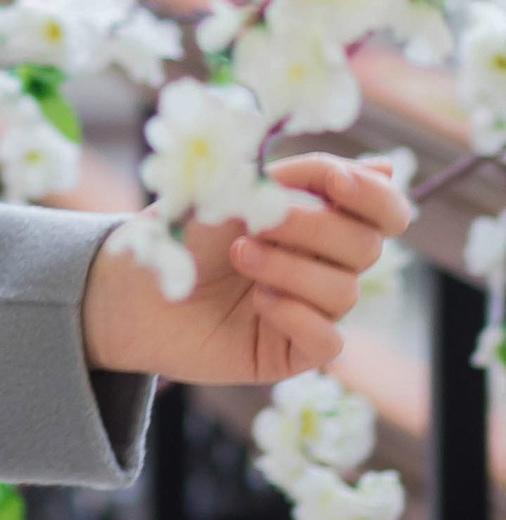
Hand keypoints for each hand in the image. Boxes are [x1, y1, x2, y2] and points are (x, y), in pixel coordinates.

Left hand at [80, 154, 411, 385]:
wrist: (131, 285)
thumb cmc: (183, 230)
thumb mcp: (237, 189)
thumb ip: (305, 177)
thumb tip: (388, 166)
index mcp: (320, 218)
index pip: (384, 210)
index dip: (372, 195)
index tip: (333, 181)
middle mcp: (325, 265)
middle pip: (366, 246)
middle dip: (314, 226)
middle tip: (259, 222)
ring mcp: (313, 310)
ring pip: (345, 291)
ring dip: (292, 268)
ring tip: (241, 256)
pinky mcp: (293, 352)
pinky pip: (329, 340)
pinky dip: (298, 315)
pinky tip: (259, 303)